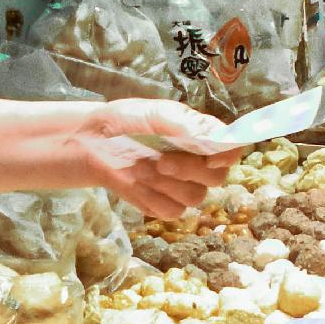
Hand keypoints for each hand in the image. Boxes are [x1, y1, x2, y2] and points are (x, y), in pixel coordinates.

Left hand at [60, 100, 231, 219]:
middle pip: (217, 178)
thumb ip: (182, 122)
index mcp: (203, 136)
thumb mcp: (152, 113)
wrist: (91, 143)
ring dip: (164, 183)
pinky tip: (135, 181)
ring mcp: (183, 186)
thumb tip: (213, 135)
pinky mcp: (165, 205)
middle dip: (189, 171)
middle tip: (162, 161)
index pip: (233, 148)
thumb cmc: (125, 122)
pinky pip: (171, 210)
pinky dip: (151, 197)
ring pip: (194, 197)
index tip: (210, 158)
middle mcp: (200, 163)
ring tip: (138, 166)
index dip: (227, 155)